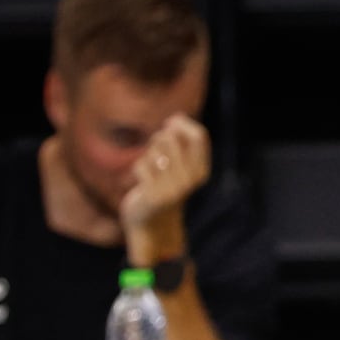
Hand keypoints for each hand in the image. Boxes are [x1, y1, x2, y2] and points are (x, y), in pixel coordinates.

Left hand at [121, 114, 211, 261]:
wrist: (152, 221)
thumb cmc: (162, 184)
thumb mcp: (177, 162)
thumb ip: (179, 140)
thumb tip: (176, 118)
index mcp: (202, 170)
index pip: (199, 136)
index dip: (182, 124)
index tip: (170, 124)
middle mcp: (192, 179)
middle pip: (170, 138)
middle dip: (158, 140)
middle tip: (155, 154)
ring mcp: (175, 188)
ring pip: (154, 151)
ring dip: (147, 155)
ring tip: (150, 170)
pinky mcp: (156, 196)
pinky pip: (140, 165)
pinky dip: (137, 170)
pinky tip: (141, 183)